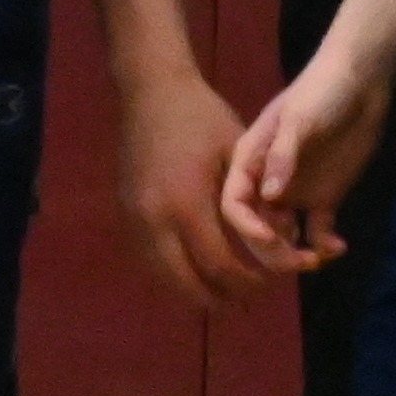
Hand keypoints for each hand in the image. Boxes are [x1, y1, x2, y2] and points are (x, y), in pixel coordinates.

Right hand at [112, 50, 269, 304]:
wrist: (151, 93)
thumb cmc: (203, 118)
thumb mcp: (237, 158)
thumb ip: (247, 203)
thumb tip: (268, 243)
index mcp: (188, 206)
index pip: (219, 263)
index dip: (245, 280)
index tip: (269, 283)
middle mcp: (156, 221)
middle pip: (184, 281)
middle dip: (216, 297)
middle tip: (244, 302)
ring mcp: (135, 219)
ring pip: (161, 274)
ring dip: (190, 289)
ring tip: (218, 295)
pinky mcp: (126, 212)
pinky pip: (148, 257)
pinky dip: (171, 272)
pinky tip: (191, 270)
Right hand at [225, 53, 393, 277]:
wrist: (360, 81)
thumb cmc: (319, 92)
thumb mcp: (298, 118)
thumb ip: (282, 155)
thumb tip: (269, 196)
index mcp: (248, 165)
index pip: (235, 205)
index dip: (246, 226)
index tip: (269, 239)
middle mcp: (265, 185)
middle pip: (258, 228)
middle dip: (272, 251)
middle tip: (299, 263)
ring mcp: (293, 194)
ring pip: (284, 236)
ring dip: (296, 253)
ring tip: (318, 259)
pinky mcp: (322, 198)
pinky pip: (317, 230)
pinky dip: (324, 244)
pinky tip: (338, 248)